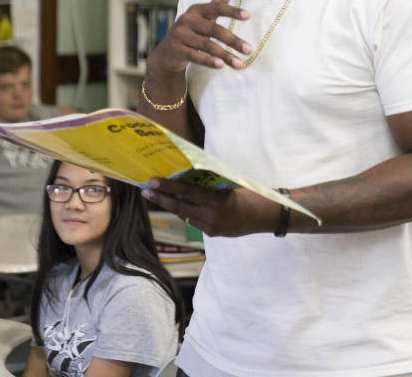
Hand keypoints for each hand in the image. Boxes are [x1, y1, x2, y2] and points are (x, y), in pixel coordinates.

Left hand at [142, 177, 280, 236]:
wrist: (266, 216)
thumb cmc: (249, 194)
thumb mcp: (228, 184)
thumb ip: (208, 184)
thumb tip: (186, 177)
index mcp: (216, 201)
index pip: (186, 192)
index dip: (167, 187)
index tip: (152, 182)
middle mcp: (211, 217)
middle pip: (180, 207)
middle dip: (161, 198)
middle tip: (145, 191)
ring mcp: (211, 228)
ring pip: (185, 216)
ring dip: (171, 206)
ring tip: (157, 197)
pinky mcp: (213, 233)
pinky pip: (194, 222)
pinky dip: (186, 213)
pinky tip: (178, 206)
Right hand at [147, 0, 252, 74]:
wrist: (167, 53)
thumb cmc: (191, 32)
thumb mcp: (203, 17)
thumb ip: (218, 2)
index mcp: (196, 10)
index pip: (216, 8)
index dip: (232, 11)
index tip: (248, 16)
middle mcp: (187, 20)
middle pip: (214, 30)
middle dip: (233, 40)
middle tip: (249, 49)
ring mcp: (180, 35)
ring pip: (207, 45)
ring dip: (225, 55)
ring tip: (240, 64)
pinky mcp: (177, 50)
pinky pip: (196, 56)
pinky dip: (209, 61)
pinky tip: (221, 65)